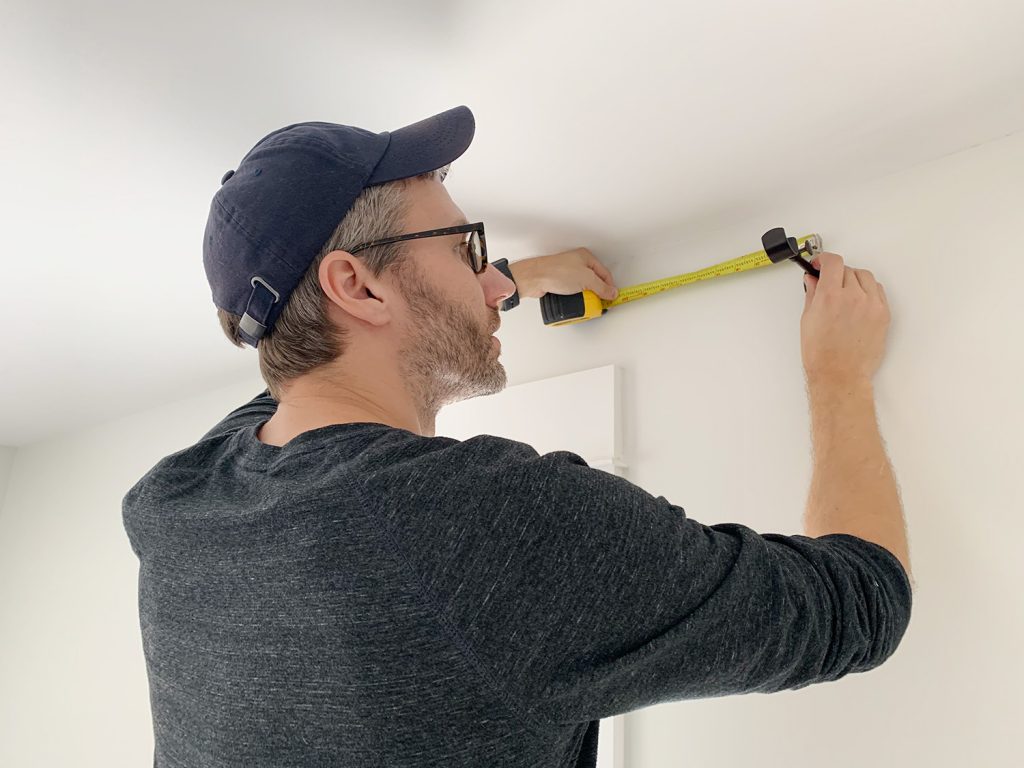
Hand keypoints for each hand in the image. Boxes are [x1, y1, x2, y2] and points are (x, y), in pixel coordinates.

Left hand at [516, 247, 618, 300]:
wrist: (534, 279)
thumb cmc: (555, 272)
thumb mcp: (586, 279)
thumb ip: (601, 287)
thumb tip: (612, 293)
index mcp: (586, 257)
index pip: (604, 273)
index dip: (610, 286)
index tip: (612, 298)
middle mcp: (577, 263)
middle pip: (595, 280)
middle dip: (598, 292)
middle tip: (600, 302)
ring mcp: (568, 273)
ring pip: (584, 287)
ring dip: (587, 296)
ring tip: (587, 303)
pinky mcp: (560, 282)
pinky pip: (573, 291)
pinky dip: (577, 297)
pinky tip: (576, 302)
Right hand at [801, 252, 890, 386]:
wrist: (840, 374)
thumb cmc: (821, 354)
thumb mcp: (808, 320)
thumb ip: (812, 295)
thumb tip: (813, 280)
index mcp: (830, 297)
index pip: (832, 262)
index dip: (824, 260)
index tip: (820, 264)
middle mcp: (852, 297)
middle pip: (847, 269)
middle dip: (836, 274)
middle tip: (829, 284)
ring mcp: (871, 305)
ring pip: (865, 277)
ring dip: (854, 280)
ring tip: (845, 293)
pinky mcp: (883, 314)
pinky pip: (878, 291)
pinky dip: (868, 291)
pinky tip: (859, 301)